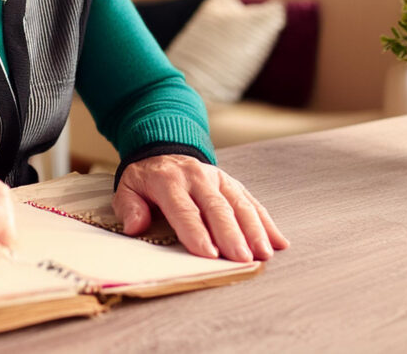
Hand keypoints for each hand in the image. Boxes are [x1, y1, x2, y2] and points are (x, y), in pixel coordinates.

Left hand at [113, 155, 288, 261]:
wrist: (163, 148)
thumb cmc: (146, 177)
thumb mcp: (128, 187)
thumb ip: (129, 206)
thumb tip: (135, 227)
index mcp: (168, 180)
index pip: (183, 209)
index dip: (195, 232)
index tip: (208, 253)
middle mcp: (197, 176)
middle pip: (216, 207)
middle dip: (230, 234)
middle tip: (241, 258)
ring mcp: (218, 178)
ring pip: (239, 204)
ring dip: (253, 230)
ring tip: (263, 253)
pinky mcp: (232, 183)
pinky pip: (251, 202)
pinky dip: (266, 222)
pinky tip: (278, 241)